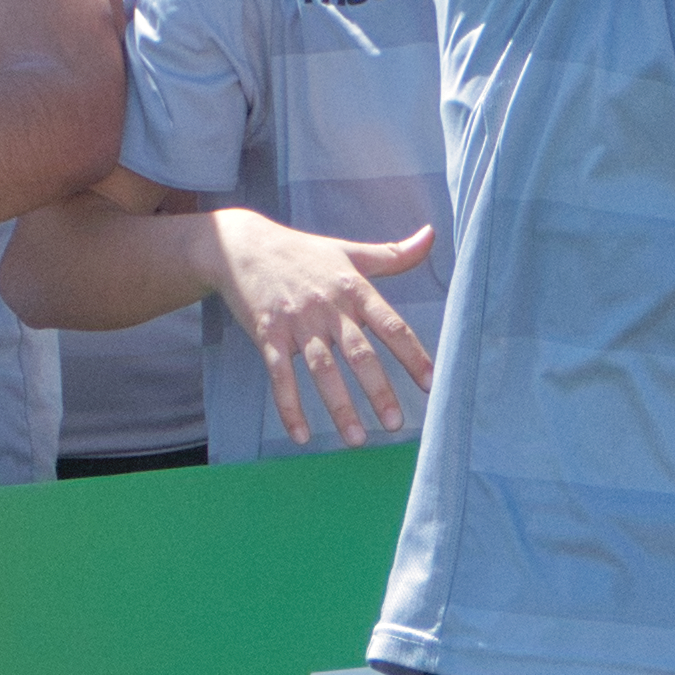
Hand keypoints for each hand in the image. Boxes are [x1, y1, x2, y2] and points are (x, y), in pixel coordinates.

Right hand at [210, 213, 437, 447]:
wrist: (243, 246)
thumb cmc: (303, 252)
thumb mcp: (350, 251)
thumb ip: (393, 253)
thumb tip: (431, 235)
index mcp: (353, 288)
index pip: (390, 325)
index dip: (412, 354)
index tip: (431, 383)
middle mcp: (328, 307)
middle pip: (358, 353)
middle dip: (378, 390)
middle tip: (395, 424)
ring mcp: (296, 322)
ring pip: (322, 369)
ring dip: (339, 406)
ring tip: (357, 439)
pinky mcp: (267, 334)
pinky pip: (280, 376)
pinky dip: (289, 407)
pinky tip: (301, 436)